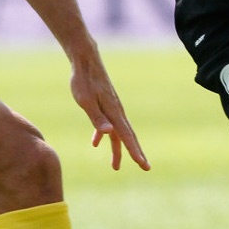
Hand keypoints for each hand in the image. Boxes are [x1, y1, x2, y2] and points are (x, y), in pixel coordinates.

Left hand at [70, 52, 148, 171]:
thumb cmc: (84, 81)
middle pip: (128, 137)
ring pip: (118, 133)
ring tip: (115, 166)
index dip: (135, 152)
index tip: (144, 165)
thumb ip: (97, 118)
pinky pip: (108, 125)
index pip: (127, 137)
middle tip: (145, 168)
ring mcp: (112, 109)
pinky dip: (104, 136)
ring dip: (117, 149)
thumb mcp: (86, 101)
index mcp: (114, 112)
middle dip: (136, 153)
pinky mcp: (105, 105)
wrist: (86, 61)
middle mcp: (117, 112)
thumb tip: (109, 133)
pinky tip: (96, 143)